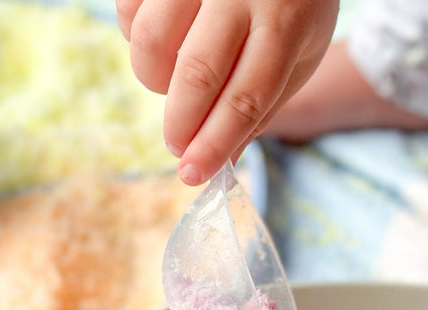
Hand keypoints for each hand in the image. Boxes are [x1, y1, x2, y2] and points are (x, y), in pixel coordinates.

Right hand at [117, 0, 338, 184]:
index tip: (193, 174)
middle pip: (196, 73)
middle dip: (180, 125)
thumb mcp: (298, 54)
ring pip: (152, 40)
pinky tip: (162, 42)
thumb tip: (222, 163)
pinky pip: (129, 9)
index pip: (245, 98)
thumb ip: (261, 107)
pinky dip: (136, 37)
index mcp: (284, 21)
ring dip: (153, 80)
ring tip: (171, 84)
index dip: (215, 144)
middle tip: (178, 147)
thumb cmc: (292, 4)